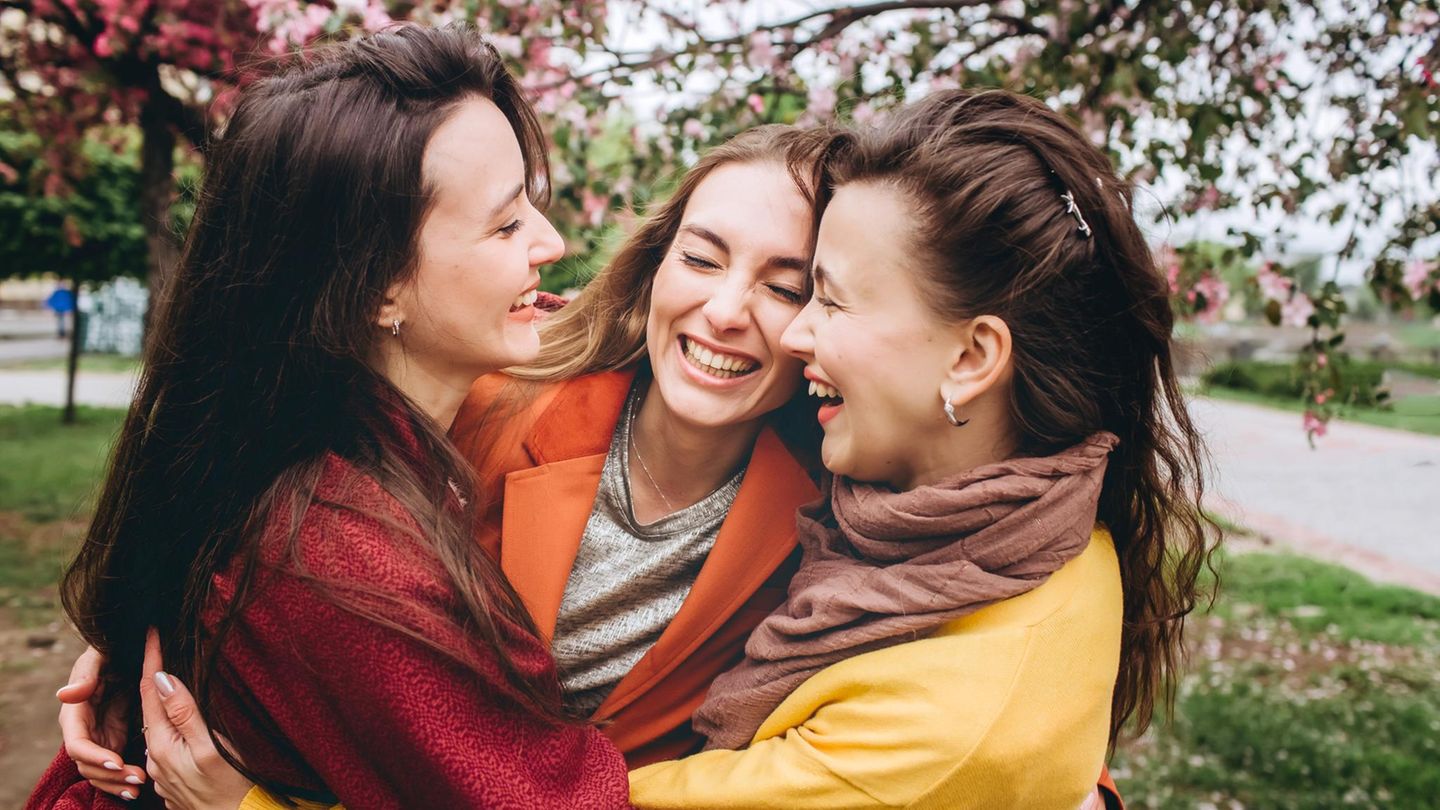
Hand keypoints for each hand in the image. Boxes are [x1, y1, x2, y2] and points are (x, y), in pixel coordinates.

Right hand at [57, 645, 147, 798]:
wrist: (128, 652)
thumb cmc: (111, 651)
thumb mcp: (99, 656)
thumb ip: (85, 674)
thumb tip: (66, 695)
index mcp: (75, 713)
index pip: (77, 744)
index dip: (95, 756)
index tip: (117, 762)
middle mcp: (82, 730)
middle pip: (88, 764)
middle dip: (109, 776)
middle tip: (136, 780)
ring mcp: (96, 737)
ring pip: (98, 771)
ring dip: (114, 783)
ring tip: (137, 788)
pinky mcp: (110, 740)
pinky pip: (111, 767)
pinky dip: (120, 778)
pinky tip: (136, 788)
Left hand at [140, 629, 254, 809]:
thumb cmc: (234, 788)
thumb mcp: (211, 747)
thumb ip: (185, 713)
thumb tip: (162, 678)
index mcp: (162, 746)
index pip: (151, 691)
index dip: (152, 658)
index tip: (150, 629)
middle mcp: (156, 760)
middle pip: (152, 709)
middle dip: (156, 679)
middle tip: (160, 645)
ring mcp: (164, 775)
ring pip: (162, 729)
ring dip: (166, 706)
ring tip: (175, 682)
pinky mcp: (175, 784)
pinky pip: (171, 748)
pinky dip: (176, 731)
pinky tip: (188, 728)